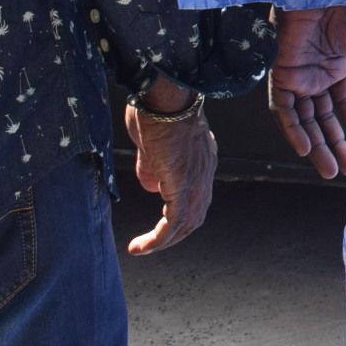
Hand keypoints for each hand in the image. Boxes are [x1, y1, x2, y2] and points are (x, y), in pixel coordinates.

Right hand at [122, 77, 216, 255]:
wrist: (165, 97)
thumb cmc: (157, 110)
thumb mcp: (153, 143)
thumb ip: (153, 165)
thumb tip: (152, 186)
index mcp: (202, 158)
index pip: (197, 196)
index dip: (181, 213)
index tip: (161, 224)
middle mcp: (205, 171)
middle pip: (196, 215)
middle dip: (173, 234)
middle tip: (150, 244)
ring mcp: (197, 179)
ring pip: (186, 224)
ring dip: (164, 241)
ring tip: (142, 249)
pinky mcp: (182, 185)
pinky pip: (173, 222)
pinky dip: (158, 239)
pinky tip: (140, 246)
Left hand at [269, 5, 345, 178]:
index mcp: (345, 63)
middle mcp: (321, 72)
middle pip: (327, 118)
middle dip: (338, 145)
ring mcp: (301, 74)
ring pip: (306, 119)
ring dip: (317, 146)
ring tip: (332, 171)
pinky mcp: (281, 72)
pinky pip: (283, 110)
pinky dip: (293, 131)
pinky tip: (305, 151)